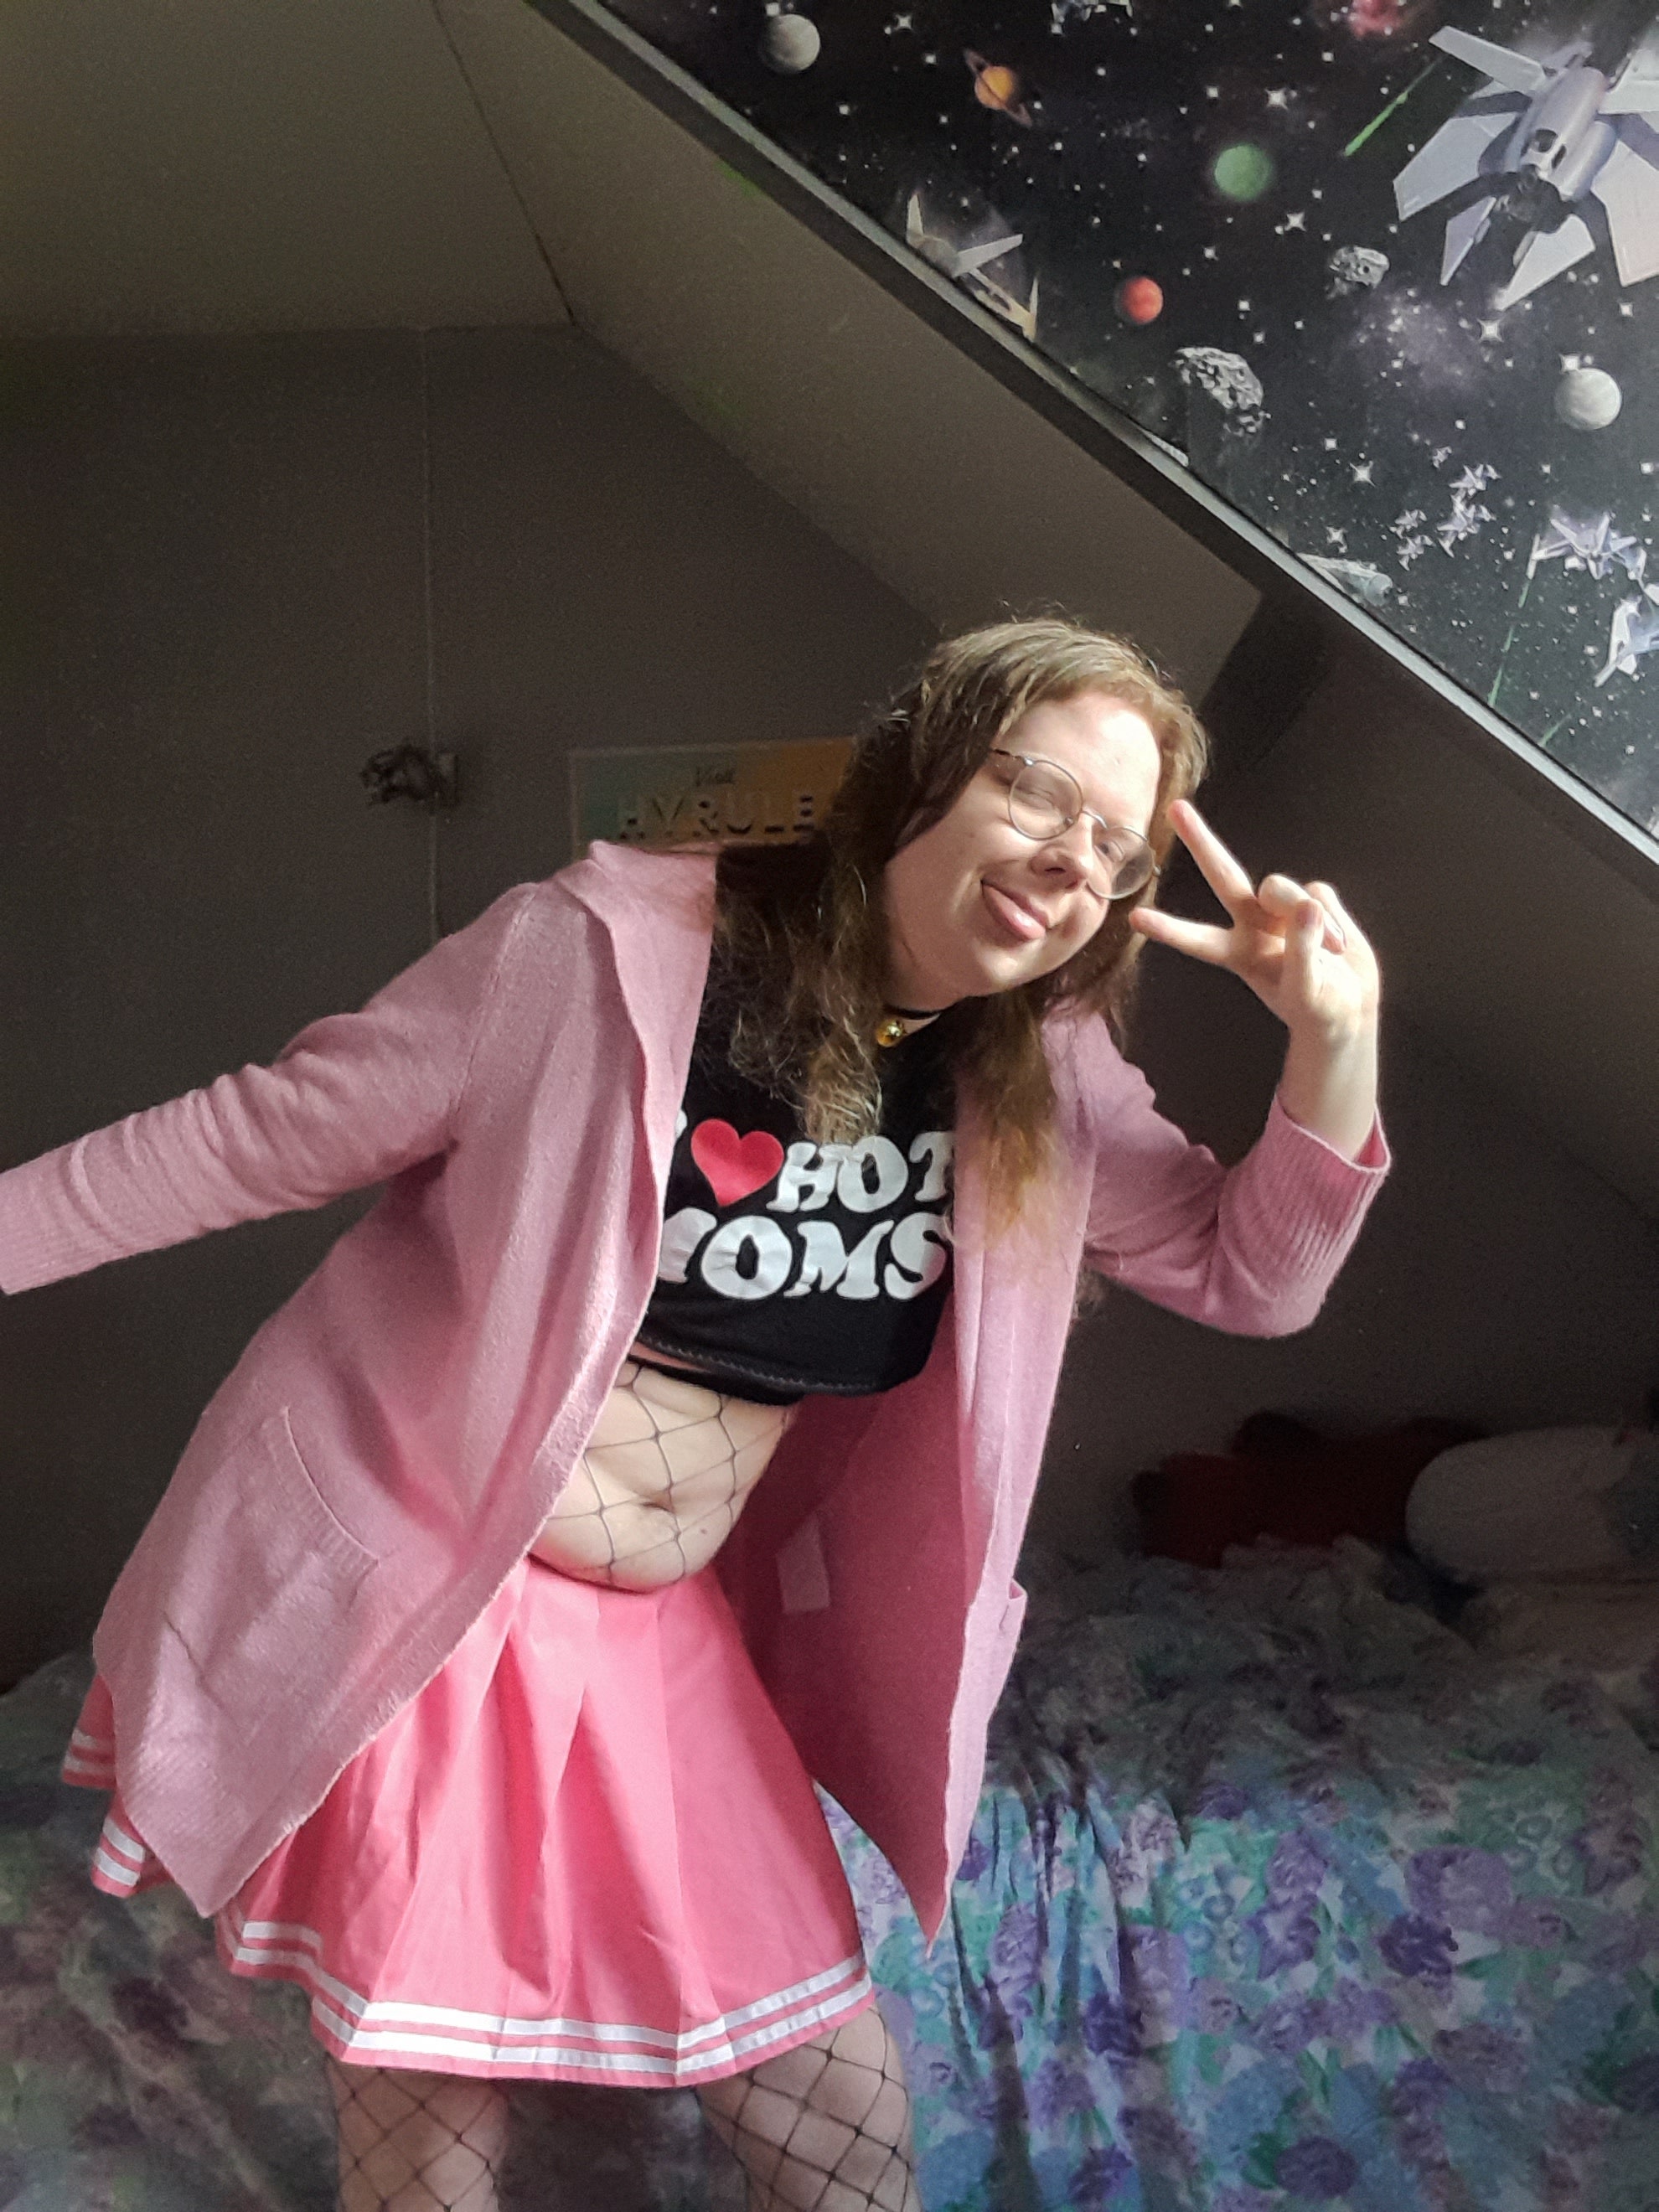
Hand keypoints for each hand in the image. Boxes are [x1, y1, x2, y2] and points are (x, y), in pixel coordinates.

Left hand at [1127, 801, 1379, 1039]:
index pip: (1199, 940)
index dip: (1169, 930)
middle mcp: (1253, 923)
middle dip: (1201, 841)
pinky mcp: (1314, 898)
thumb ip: (1303, 948)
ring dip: (1310, 917)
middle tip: (1175, 808)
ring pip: (1283, 887)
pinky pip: (1320, 893)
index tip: (1135, 918)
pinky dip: (1336, 920)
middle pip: (1224, 875)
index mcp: (1239, 953)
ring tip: (1333, 951)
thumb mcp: (1307, 990)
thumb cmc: (1319, 1006)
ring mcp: (1282, 909)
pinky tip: (1339, 943)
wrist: (1350, 1005)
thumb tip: (1308, 905)